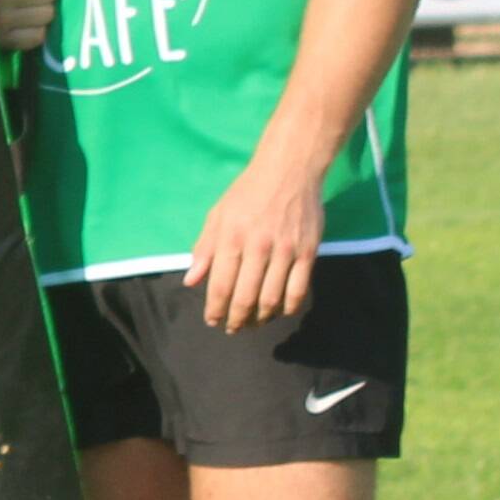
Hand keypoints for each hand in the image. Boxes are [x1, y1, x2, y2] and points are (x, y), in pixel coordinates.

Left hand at [187, 155, 323, 333]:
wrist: (289, 171)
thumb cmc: (247, 193)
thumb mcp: (217, 215)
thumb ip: (204, 250)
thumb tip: (191, 281)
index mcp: (232, 238)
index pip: (221, 285)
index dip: (216, 309)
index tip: (212, 321)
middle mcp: (258, 247)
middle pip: (246, 297)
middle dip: (237, 319)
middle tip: (233, 328)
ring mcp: (286, 251)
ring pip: (273, 298)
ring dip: (261, 317)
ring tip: (253, 323)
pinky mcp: (308, 251)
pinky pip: (299, 289)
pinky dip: (288, 307)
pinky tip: (280, 312)